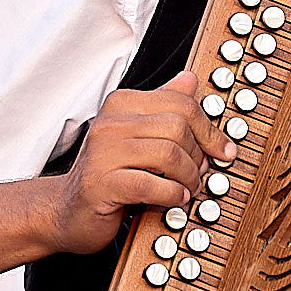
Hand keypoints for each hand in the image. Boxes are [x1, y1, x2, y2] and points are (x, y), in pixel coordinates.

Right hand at [48, 71, 236, 256]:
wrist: (68, 211)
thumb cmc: (108, 175)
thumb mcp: (138, 137)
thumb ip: (163, 107)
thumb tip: (189, 80)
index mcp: (122, 105)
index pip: (180, 103)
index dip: (208, 129)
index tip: (222, 150)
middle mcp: (110, 123)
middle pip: (177, 127)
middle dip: (198, 155)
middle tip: (200, 174)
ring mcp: (102, 152)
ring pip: (168, 154)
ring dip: (188, 177)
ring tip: (188, 188)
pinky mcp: (101, 183)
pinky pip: (150, 184)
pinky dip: (171, 194)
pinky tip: (174, 199)